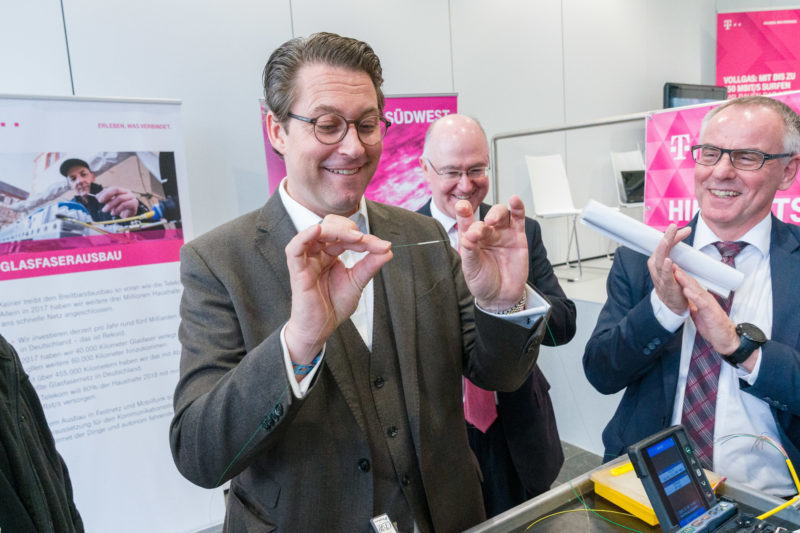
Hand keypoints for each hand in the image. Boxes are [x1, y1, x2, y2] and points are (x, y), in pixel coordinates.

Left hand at [96, 186, 140, 217]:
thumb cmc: (120, 209)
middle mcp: (127, 192)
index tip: (98, 198)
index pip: (112, 188)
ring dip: (111, 204)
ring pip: (120, 198)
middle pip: (116, 190)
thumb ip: (105, 199)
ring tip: (105, 210)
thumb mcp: (111, 203)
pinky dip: (117, 209)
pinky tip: (113, 213)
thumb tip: (97, 196)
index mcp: (121, 190)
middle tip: (100, 202)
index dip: (104, 193)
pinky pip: (124, 204)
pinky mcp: (134, 203)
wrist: (129, 217)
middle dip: (107, 195)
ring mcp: (131, 197)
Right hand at [284, 215, 391, 363]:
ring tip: (355, 237)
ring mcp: (307, 260)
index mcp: (330, 254)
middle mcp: (318, 253)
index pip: (345, 235)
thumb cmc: (333, 305)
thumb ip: (370, 264)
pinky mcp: (297, 270)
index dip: (364, 237)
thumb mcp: (358, 282)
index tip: (382, 246)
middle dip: (350, 229)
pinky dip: (304, 236)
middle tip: (366, 240)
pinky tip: (317, 231)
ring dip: (336, 230)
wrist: (320, 328)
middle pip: (330, 227)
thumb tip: (388, 249)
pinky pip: (295, 248)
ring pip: (316, 232)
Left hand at [456, 195, 527, 311]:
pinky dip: (517, 208)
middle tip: (479, 230)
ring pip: (500, 214)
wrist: (501, 297)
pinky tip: (514, 200)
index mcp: (471, 239)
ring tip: (492, 221)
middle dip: (481, 220)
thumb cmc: (483, 282)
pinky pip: (518, 219)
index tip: (461, 207)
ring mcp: (502, 234)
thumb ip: (469, 251)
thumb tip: (468, 235)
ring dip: (496, 214)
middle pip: (484, 217)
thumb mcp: (471, 268)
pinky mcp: (518, 237)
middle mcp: (486, 234)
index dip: (463, 213)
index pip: (466, 222)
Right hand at [647, 224, 691, 314]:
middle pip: (660, 249)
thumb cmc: (673, 282)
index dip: (673, 236)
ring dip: (663, 249)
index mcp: (658, 260)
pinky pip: (665, 276)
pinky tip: (668, 261)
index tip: (686, 229)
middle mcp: (656, 267)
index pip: (665, 244)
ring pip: (660, 260)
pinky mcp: (666, 286)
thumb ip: (678, 249)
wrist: (672, 304)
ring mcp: (660, 276)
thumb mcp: (675, 263)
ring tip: (667, 240)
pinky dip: (666, 268)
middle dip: (666, 237)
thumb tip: (685, 230)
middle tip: (673, 227)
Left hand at [674, 268, 738, 356]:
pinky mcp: (711, 312)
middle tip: (672, 265)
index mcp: (702, 299)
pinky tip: (686, 291)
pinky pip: (702, 303)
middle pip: (693, 284)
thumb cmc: (713, 326)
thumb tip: (684, 299)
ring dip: (686, 282)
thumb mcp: (698, 313)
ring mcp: (709, 304)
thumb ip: (692, 305)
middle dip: (681, 275)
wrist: (725, 338)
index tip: (671, 269)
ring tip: (677, 274)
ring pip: (697, 290)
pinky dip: (693, 296)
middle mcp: (706, 299)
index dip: (680, 277)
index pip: (690, 285)